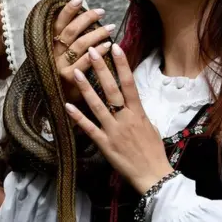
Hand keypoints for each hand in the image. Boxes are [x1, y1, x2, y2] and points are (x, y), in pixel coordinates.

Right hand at [53, 0, 115, 103]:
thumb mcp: (62, 54)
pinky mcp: (68, 78)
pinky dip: (98, 52)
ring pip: (79, 45)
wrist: (60, 100)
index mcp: (51, 44)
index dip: (68, 10)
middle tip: (101, 11)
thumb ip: (70, 37)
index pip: (58, 23)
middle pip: (70, 31)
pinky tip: (108, 46)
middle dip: (86, 19)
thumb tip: (83, 15)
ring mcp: (59, 66)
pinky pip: (85, 62)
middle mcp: (53, 53)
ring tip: (110, 28)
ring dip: (96, 34)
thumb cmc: (65, 72)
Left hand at [64, 43, 173, 194]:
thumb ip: (138, 113)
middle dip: (101, 69)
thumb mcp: (150, 127)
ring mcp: (114, 131)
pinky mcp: (105, 144)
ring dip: (86, 88)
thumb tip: (131, 102)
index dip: (122, 64)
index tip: (116, 47)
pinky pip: (89, 128)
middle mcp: (125, 118)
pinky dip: (78, 117)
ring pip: (98, 106)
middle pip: (112, 89)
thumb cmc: (154, 152)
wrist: (153, 175)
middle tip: (91, 51)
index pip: (129, 83)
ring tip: (76, 72)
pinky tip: (68, 105)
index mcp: (138, 112)